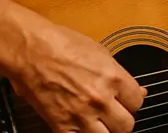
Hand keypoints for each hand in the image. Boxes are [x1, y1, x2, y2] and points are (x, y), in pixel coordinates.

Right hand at [7, 15, 145, 132]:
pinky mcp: (61, 126)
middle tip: (112, 112)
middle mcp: (100, 99)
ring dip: (105, 131)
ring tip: (97, 122)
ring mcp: (81, 115)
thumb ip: (118, 75)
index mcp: (113, 78)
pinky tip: (79, 127)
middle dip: (120, 119)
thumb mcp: (99, 52)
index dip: (131, 101)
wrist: (29, 50)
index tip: (125, 100)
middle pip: (126, 125)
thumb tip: (136, 90)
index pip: (137, 102)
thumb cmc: (60, 43)